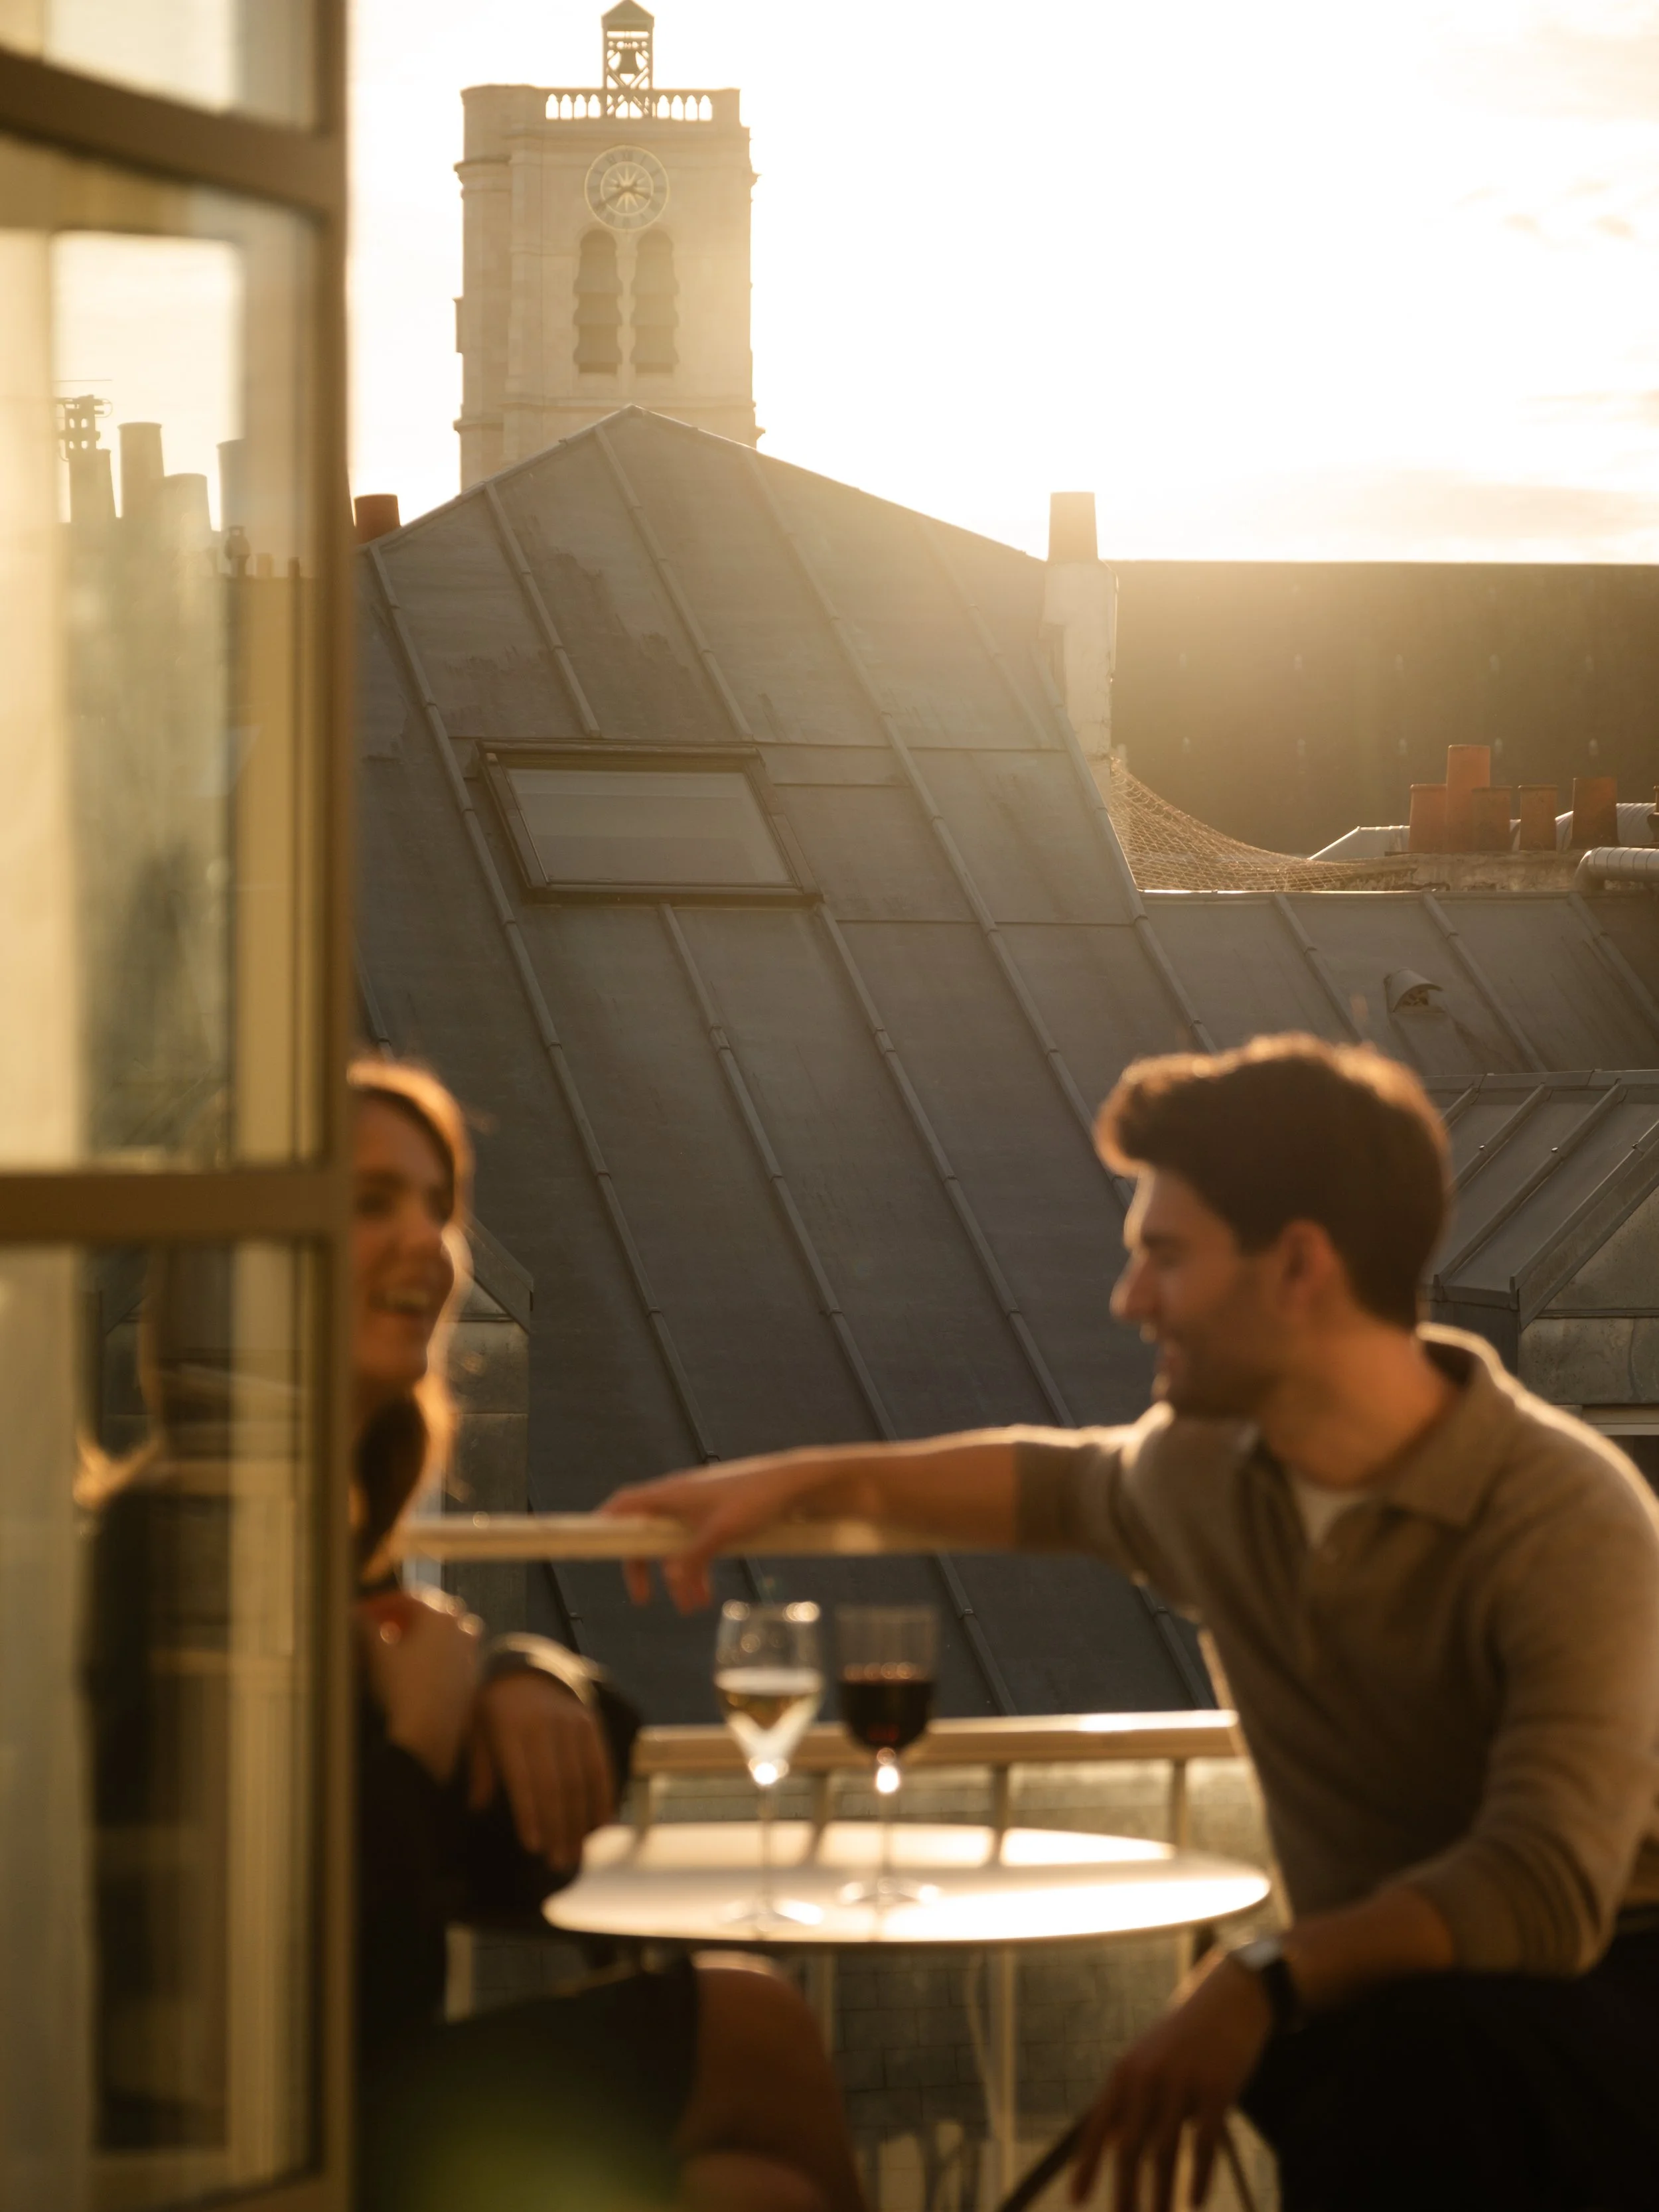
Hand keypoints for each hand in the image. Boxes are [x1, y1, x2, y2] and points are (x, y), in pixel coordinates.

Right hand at [355, 1588, 482, 1783]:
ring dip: (428, 1633)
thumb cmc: (400, 1687)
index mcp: (439, 1616)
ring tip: (405, 1647)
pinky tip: (420, 1671)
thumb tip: (354, 1614)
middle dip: (407, 1615)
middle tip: (384, 1627)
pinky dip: (439, 1655)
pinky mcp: (472, 1678)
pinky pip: (455, 1656)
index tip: (361, 1613)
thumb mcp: (376, 1653)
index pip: (409, 1597)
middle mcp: (460, 1629)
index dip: (381, 1602)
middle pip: (434, 1611)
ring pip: (451, 1631)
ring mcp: (470, 1654)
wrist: (427, 1733)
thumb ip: (365, 1627)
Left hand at [467, 1668, 616, 1866]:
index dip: (530, 1814)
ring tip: (576, 1853)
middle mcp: (545, 1726)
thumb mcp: (476, 1728)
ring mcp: (571, 1724)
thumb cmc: (494, 1708)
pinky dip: (602, 1794)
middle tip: (559, 1862)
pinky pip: (599, 1764)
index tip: (533, 1847)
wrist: (528, 1667)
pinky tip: (602, 1822)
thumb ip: (479, 1766)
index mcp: (511, 1728)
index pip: (524, 1779)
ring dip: (580, 1820)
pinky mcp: (589, 1724)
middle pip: (555, 1785)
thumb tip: (477, 1808)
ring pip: (579, 1779)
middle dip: (558, 1827)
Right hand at [600, 1456, 837, 1609]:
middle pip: (645, 1532)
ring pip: (674, 1545)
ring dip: (677, 1576)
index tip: (593, 1549)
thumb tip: (669, 1580)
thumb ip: (692, 1558)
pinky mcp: (718, 1516)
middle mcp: (679, 1498)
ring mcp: (699, 1507)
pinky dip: (697, 1569)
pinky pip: (696, 1546)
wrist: (794, 1484)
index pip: (623, 1505)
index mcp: (671, 1494)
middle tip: (642, 1595)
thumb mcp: (722, 1533)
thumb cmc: (756, 1499)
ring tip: (690, 1606)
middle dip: (642, 1565)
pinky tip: (707, 1595)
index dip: (603, 1525)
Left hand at [1071, 1955, 1271, 2209]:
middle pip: (1129, 2147)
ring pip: (1165, 2151)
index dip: (1087, 2165)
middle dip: (1124, 2191)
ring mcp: (1183, 2081)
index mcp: (1125, 2071)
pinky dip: (1199, 2176)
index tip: (1076, 2200)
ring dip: (1160, 2193)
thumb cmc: (1184, 2038)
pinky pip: (1204, 2142)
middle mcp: (1148, 2076)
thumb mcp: (1148, 2060)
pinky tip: (1196, 2199)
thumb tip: (1115, 2147)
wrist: (1229, 1998)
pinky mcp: (1217, 2088)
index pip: (1099, 2126)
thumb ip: (1131, 2100)